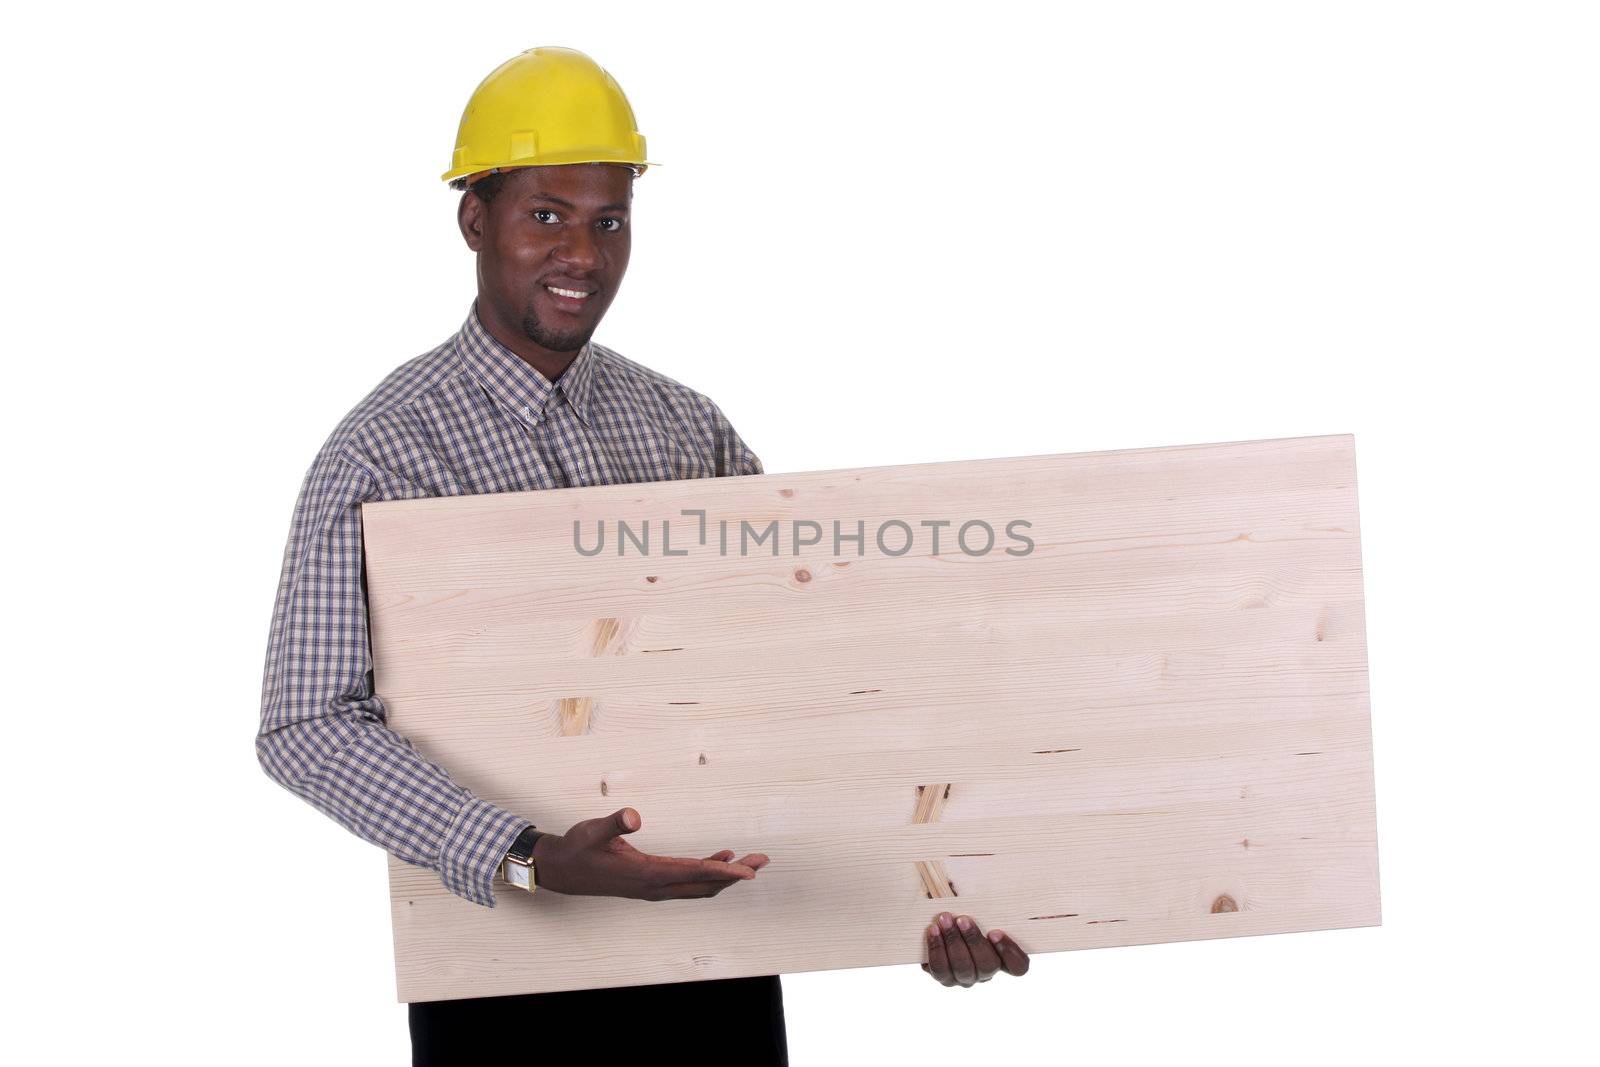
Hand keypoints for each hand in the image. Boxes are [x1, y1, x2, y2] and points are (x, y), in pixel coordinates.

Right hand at [532, 806, 769, 900]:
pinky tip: (722, 858)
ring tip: (752, 861)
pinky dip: (709, 873)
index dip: (724, 872)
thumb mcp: (592, 830)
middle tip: (764, 860)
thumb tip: (634, 816)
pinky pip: (689, 882)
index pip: (694, 873)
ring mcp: (654, 889)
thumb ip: (614, 823)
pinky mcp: (652, 885)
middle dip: (736, 874)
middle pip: (705, 883)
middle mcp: (655, 887)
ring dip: (726, 875)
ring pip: (700, 886)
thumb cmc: (578, 849)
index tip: (749, 871)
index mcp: (646, 874)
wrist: (561, 872)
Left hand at [921, 911, 1029, 986]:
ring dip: (952, 942)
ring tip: (944, 919)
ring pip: (963, 968)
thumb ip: (1006, 905)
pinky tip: (932, 930)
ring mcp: (965, 978)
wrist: (941, 921)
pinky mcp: (944, 977)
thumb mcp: (988, 908)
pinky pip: (940, 970)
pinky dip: (936, 949)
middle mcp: (986, 973)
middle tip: (963, 919)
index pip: (1019, 967)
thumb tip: (1028, 900)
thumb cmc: (972, 914)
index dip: (1010, 952)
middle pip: (987, 966)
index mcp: (1004, 958)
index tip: (995, 931)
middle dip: (974, 941)